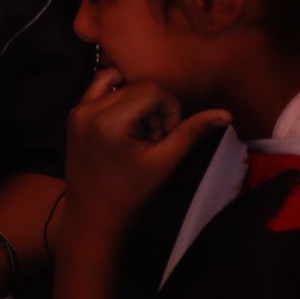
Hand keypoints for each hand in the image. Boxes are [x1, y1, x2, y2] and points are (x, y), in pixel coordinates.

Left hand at [57, 70, 229, 258]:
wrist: (92, 217)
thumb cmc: (131, 195)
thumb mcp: (164, 163)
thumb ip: (192, 133)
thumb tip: (225, 113)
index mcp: (109, 120)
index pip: (154, 89)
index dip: (170, 109)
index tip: (167, 138)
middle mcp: (88, 109)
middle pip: (137, 84)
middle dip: (154, 108)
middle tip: (154, 140)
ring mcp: (77, 110)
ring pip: (119, 81)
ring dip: (137, 100)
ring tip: (140, 131)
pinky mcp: (74, 115)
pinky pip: (100, 88)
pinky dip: (119, 97)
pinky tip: (127, 124)